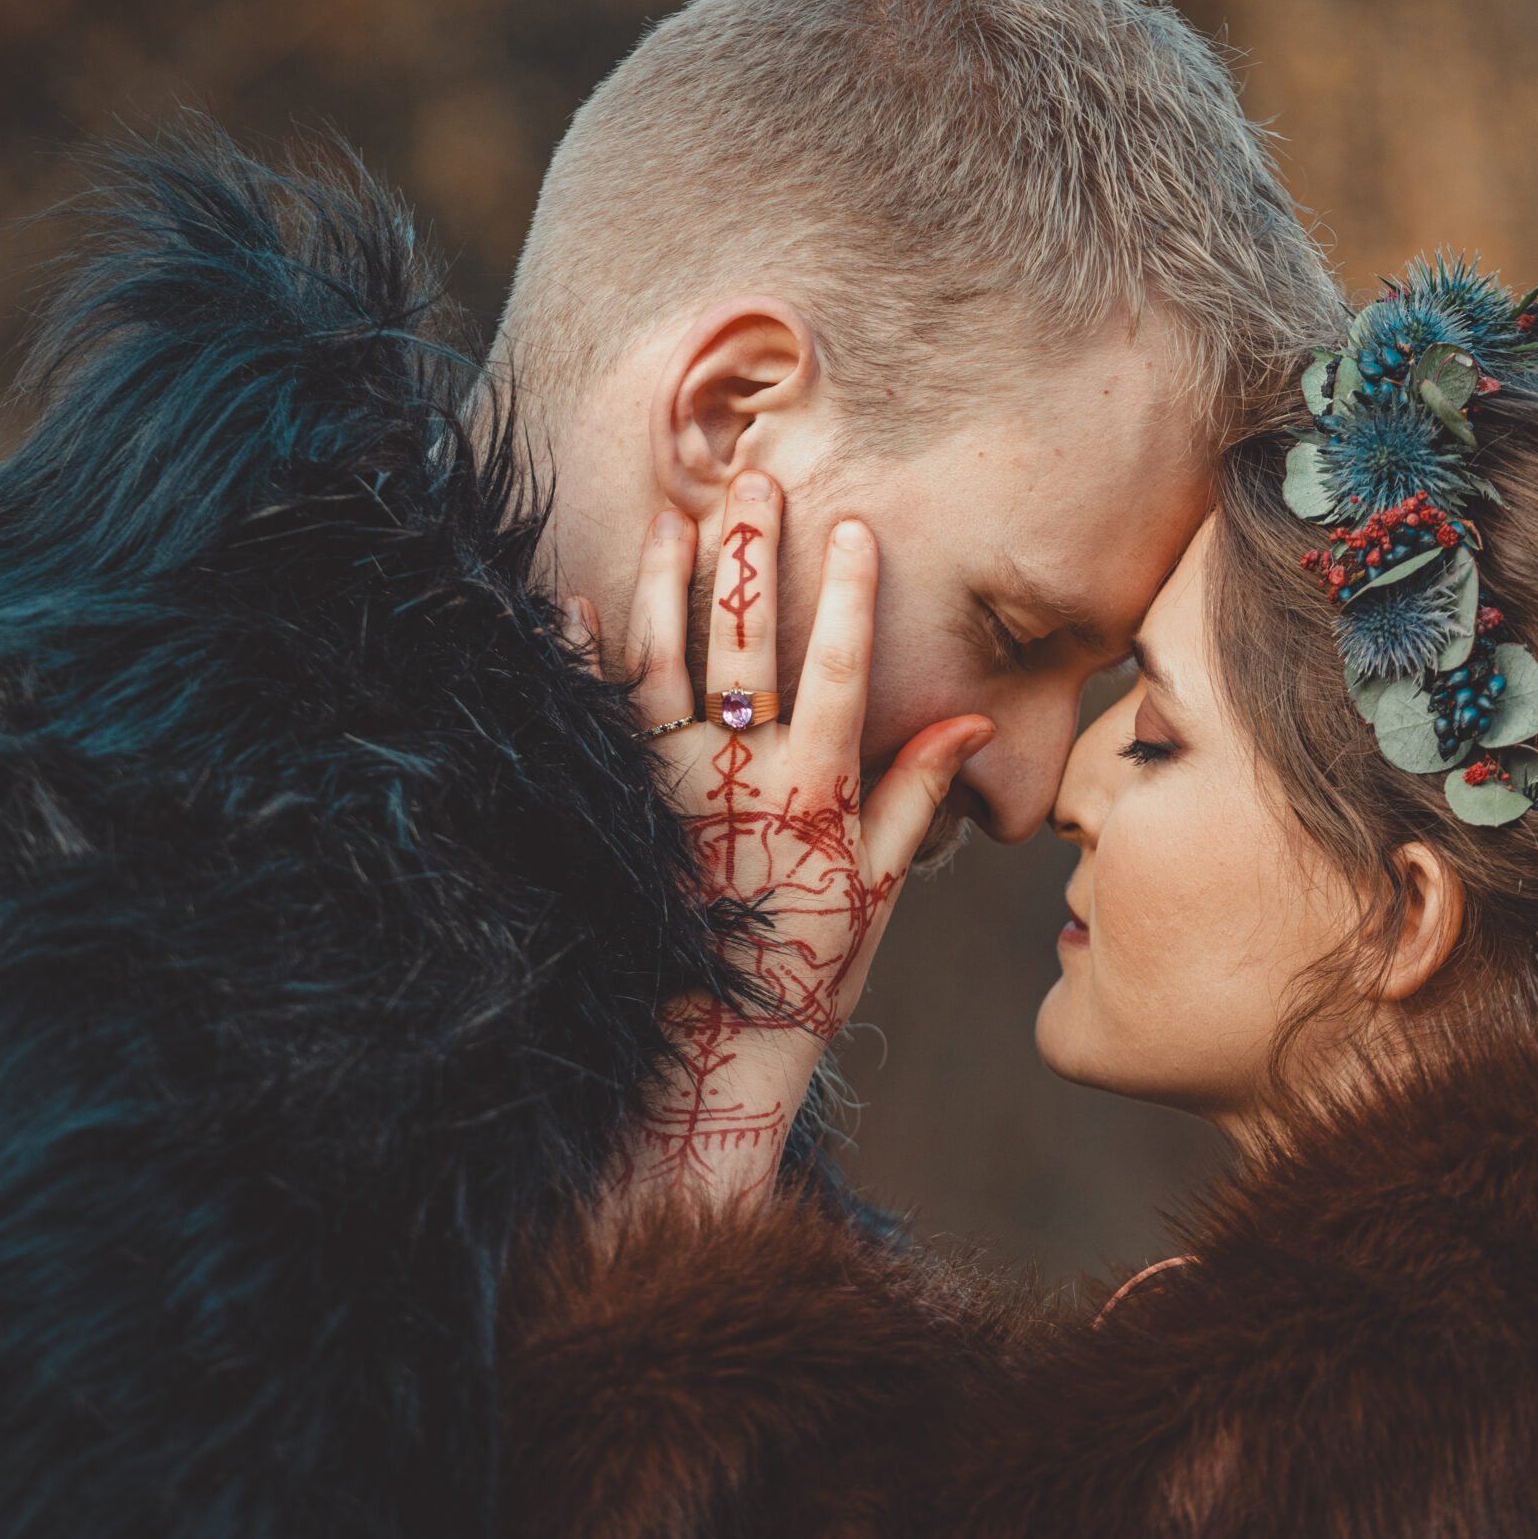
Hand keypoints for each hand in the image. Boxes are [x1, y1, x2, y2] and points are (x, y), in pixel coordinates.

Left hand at [575, 470, 992, 1206]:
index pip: (839, 671)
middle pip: (745, 645)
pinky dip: (582, 659)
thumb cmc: (803, 971)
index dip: (848, 598)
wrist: (708, 1055)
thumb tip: (968, 725)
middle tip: (754, 483)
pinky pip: (597, 719)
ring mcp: (671, 790)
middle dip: (751, 558)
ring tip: (679, 516)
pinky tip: (569, 603)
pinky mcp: (621, 811)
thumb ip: (911, 796)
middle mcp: (740, 778)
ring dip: (670, 585)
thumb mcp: (877, 889)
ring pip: (663, 665)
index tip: (854, 527)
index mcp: (815, 792)